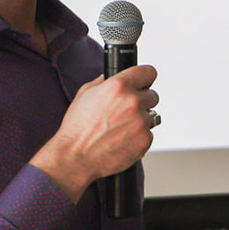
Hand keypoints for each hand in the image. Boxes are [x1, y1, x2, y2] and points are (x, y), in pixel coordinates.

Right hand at [31, 65, 158, 202]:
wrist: (76, 157)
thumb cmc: (77, 128)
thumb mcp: (85, 94)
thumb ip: (103, 81)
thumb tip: (111, 77)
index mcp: (118, 86)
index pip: (148, 72)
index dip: (144, 78)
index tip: (143, 83)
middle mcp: (132, 102)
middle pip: (152, 95)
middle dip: (142, 102)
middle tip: (125, 112)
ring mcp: (140, 122)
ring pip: (151, 116)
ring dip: (140, 120)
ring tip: (120, 128)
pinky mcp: (145, 140)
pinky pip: (149, 134)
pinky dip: (139, 137)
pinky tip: (122, 139)